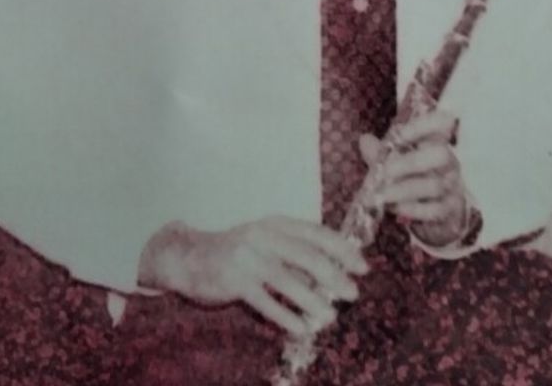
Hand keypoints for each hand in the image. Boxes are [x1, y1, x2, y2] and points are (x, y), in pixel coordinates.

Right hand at [137, 215, 368, 335]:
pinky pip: (266, 302)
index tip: (362, 265)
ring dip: (312, 300)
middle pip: (306, 255)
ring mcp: (248, 257)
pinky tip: (301, 329)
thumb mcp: (265, 240)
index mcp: (275, 223)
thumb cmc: (236, 251)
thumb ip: (294, 248)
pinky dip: (286, 316)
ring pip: (288, 280)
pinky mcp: (234, 280)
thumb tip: (333, 270)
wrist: (189, 256)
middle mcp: (263, 235)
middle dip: (333, 275)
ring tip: (331, 316)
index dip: (341, 249)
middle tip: (353, 292)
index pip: (316, 232)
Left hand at [359, 108, 467, 247]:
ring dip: (402, 190)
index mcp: (436, 142)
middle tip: (384, 171)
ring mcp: (452, 186)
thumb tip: (364, 139)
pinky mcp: (450, 210)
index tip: (397, 135)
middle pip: (440, 154)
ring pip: (434, 185)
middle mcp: (449, 162)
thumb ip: (381, 152)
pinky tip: (392, 208)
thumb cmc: (415, 178)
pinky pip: (434, 210)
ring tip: (379, 195)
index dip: (421, 126)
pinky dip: (411, 209)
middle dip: (409, 162)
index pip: (439, 124)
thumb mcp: (397, 162)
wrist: (438, 211)